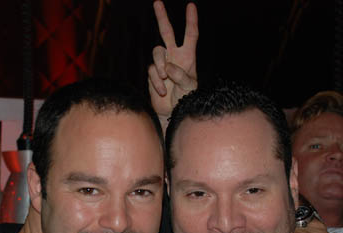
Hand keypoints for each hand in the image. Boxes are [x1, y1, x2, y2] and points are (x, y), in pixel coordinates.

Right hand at [148, 1, 197, 119]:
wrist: (173, 113)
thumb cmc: (187, 100)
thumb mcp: (190, 87)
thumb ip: (181, 76)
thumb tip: (168, 67)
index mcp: (188, 57)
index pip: (190, 35)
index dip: (191, 20)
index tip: (191, 6)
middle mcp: (174, 57)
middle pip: (167, 32)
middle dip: (162, 17)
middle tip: (157, 2)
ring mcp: (162, 64)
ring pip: (156, 52)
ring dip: (159, 65)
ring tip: (165, 80)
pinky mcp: (152, 74)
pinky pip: (151, 70)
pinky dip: (156, 81)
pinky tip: (163, 91)